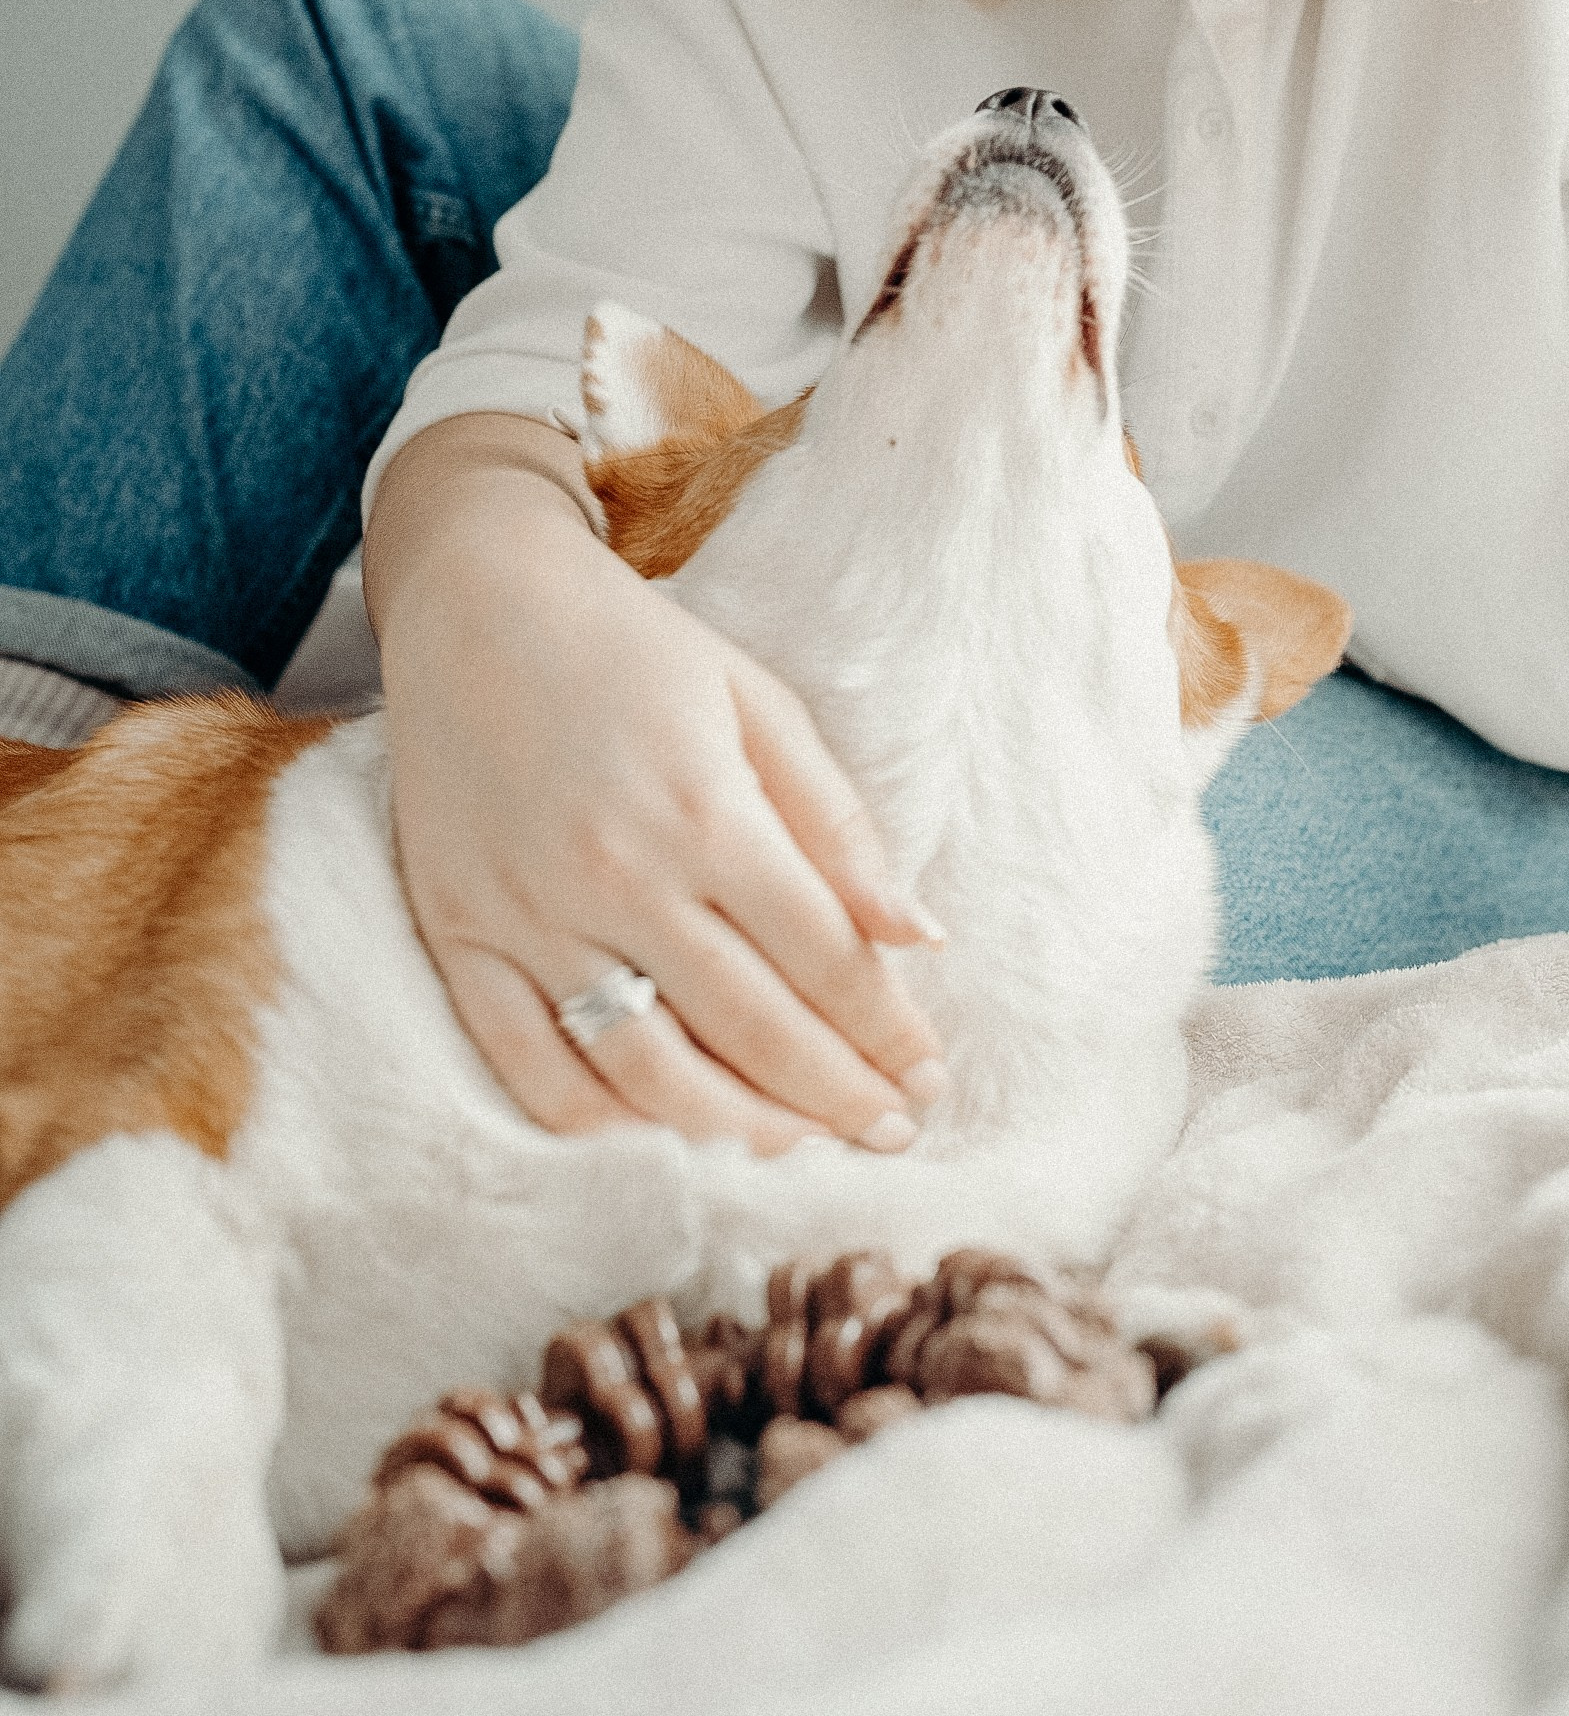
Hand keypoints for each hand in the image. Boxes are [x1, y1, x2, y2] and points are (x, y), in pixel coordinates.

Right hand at [367, 415, 943, 1152]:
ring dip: (738, 1129)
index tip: (929, 1076)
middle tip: (893, 1135)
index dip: (886, 1030)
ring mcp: (529, 917)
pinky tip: (666, 1130)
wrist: (476, 603)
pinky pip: (531, 1069)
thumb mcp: (757, 704)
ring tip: (800, 1145)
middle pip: (751, 1028)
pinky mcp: (459, 937)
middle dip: (837, 1097)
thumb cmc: (635, 650)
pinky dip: (603, 1122)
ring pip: (647, 1072)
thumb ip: (837, 826)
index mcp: (705, 811)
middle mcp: (617, 876)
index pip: (822, 958)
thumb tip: (921, 936)